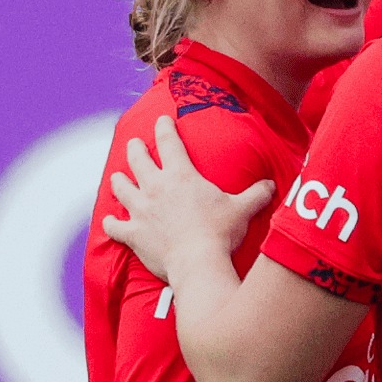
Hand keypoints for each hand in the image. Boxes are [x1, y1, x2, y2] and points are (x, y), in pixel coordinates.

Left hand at [99, 115, 276, 279]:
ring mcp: (140, 210)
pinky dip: (111, 224)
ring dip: (118, 181)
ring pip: (120, 187)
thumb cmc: (220, 233)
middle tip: (134, 143)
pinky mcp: (133, 234)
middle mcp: (155, 188)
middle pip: (137, 159)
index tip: (162, 119)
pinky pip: (114, 226)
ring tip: (118, 177)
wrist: (198, 262)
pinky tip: (110, 222)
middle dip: (135, 148)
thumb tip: (271, 185)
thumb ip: (256, 194)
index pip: (168, 141)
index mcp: (180, 176)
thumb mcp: (243, 209)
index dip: (164, 126)